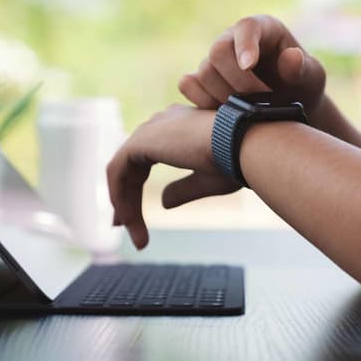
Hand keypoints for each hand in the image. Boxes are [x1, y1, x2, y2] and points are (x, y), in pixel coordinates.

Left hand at [107, 105, 239, 248]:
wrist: (244, 144)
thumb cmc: (238, 160)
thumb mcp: (208, 180)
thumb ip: (182, 189)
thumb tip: (162, 202)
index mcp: (180, 127)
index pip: (147, 158)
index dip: (137, 188)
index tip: (135, 217)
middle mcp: (162, 123)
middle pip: (132, 165)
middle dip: (127, 199)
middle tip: (125, 229)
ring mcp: (150, 129)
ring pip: (123, 170)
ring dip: (126, 204)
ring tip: (138, 237)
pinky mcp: (141, 140)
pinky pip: (116, 170)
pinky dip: (119, 196)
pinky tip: (128, 220)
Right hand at [178, 14, 326, 121]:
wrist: (287, 108)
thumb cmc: (302, 87)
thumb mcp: (312, 78)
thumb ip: (303, 68)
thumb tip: (291, 58)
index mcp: (262, 29)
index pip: (247, 27)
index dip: (245, 45)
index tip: (249, 66)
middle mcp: (233, 39)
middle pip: (218, 51)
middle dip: (237, 81)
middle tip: (258, 102)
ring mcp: (214, 60)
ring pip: (203, 72)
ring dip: (223, 96)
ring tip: (247, 112)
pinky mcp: (200, 79)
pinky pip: (188, 85)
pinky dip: (201, 100)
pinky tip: (223, 113)